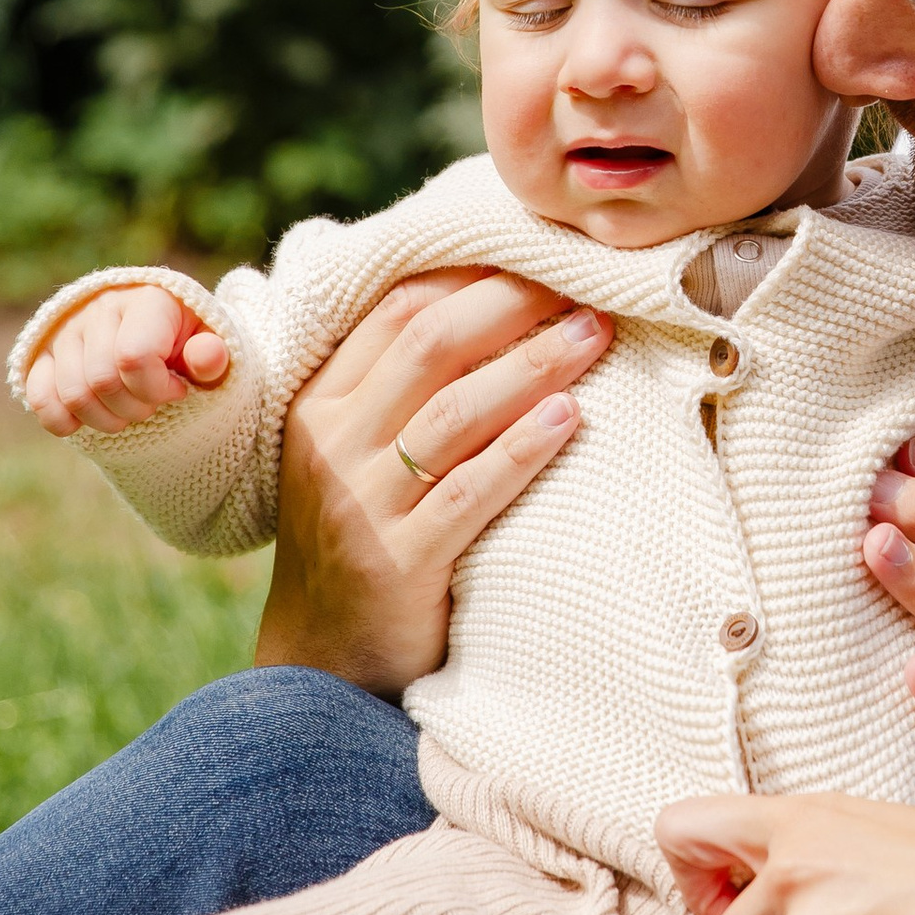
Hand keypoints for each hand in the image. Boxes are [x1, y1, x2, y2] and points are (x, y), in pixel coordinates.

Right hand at [24, 284, 229, 437]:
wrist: (159, 336)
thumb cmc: (187, 344)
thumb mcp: (210, 348)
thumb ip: (212, 355)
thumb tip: (207, 357)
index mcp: (146, 299)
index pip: (134, 358)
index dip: (157, 389)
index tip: (177, 390)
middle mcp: (100, 308)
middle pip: (102, 381)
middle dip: (135, 409)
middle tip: (153, 405)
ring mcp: (67, 330)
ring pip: (73, 395)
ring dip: (106, 420)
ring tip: (128, 410)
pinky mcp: (43, 353)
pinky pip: (40, 398)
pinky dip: (65, 422)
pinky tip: (91, 420)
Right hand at [257, 272, 610, 694]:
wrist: (320, 661)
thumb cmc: (359, 539)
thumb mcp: (352, 454)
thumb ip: (396, 388)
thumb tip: (486, 301)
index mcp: (319, 403)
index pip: (396, 312)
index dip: (472, 275)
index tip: (539, 254)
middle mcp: (332, 444)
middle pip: (429, 346)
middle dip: (512, 304)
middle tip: (583, 282)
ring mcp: (361, 505)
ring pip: (454, 412)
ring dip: (532, 364)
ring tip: (595, 333)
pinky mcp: (397, 563)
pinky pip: (467, 493)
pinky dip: (521, 451)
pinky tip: (569, 418)